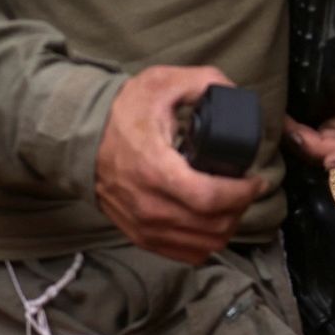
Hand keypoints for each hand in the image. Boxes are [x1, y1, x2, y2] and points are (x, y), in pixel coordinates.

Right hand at [96, 64, 262, 264]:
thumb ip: (203, 81)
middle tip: (246, 189)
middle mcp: (149, 206)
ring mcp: (144, 226)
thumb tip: (234, 92)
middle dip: (240, 207)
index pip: (210, 197)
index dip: (242, 193)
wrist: (79, 140)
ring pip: (204, 244)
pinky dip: (207, 242)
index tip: (255, 180)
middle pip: (213, 224)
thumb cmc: (122, 113)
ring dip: (227, 226)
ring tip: (232, 204)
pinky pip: (187, 254)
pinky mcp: (141, 237)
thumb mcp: (160, 83)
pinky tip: (212, 222)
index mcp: (156, 169)